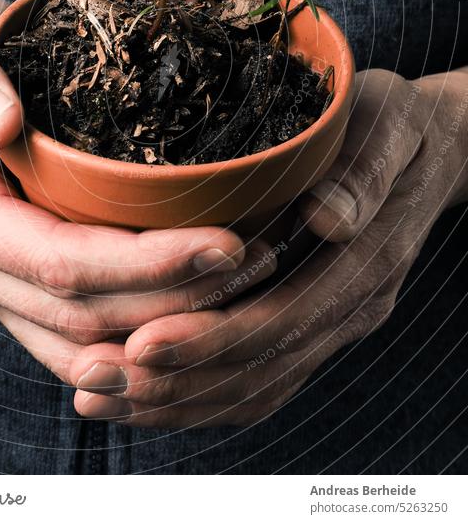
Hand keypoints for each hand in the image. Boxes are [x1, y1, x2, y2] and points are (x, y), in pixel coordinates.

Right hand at [0, 0, 275, 345]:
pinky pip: (82, 337)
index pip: (62, 263)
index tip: (226, 242)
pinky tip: (199, 307)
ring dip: (169, 324)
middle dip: (176, 297)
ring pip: (89, 341)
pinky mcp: (23, 288)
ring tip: (245, 283)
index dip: (148, 264)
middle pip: (85, 314)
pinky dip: (141, 333)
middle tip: (257, 261)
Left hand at [37, 67, 465, 426]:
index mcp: (366, 264)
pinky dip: (199, 393)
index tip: (142, 341)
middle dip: (172, 382)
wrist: (432, 148)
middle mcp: (349, 307)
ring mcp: (332, 321)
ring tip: (99, 393)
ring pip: (252, 387)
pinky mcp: (313, 321)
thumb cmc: (397, 124)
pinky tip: (145, 389)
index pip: (282, 321)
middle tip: (92, 378)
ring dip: (175, 400)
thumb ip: (364, 171)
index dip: (212, 339)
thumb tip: (329, 218)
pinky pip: (259, 379)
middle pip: (258, 370)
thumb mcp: (389, 124)